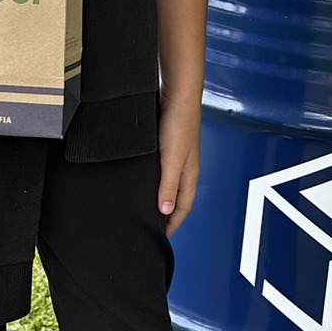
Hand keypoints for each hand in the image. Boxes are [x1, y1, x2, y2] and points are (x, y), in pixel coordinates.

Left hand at [158, 89, 200, 236]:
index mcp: (189, 175)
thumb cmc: (179, 122)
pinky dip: (153, 181)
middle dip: (166, 215)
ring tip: (144, 207)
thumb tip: (164, 211)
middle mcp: (184, 168)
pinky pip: (160, 171)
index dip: (172, 225)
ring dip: (159, 197)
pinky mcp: (166, 146)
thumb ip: (168, 185)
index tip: (160, 237)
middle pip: (175, 199)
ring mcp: (175, 157)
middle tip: (150, 226)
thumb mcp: (171, 158)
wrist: (176, 93)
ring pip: (167, 184)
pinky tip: (142, 179)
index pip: (182, 208)